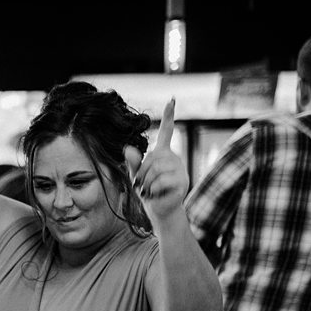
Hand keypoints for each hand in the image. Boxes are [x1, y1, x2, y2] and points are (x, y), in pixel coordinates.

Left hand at [131, 99, 187, 226]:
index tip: (171, 100)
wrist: (159, 210)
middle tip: (144, 186)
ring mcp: (180, 169)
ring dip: (146, 184)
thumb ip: (132, 162)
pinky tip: (157, 194)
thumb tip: (127, 148)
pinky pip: (160, 181)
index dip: (169, 116)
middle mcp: (174, 158)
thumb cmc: (148, 191)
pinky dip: (153, 190)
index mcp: (163, 153)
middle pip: (150, 160)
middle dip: (141, 175)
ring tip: (151, 190)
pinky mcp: (183, 181)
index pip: (166, 131)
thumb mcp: (136, 176)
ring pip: (154, 171)